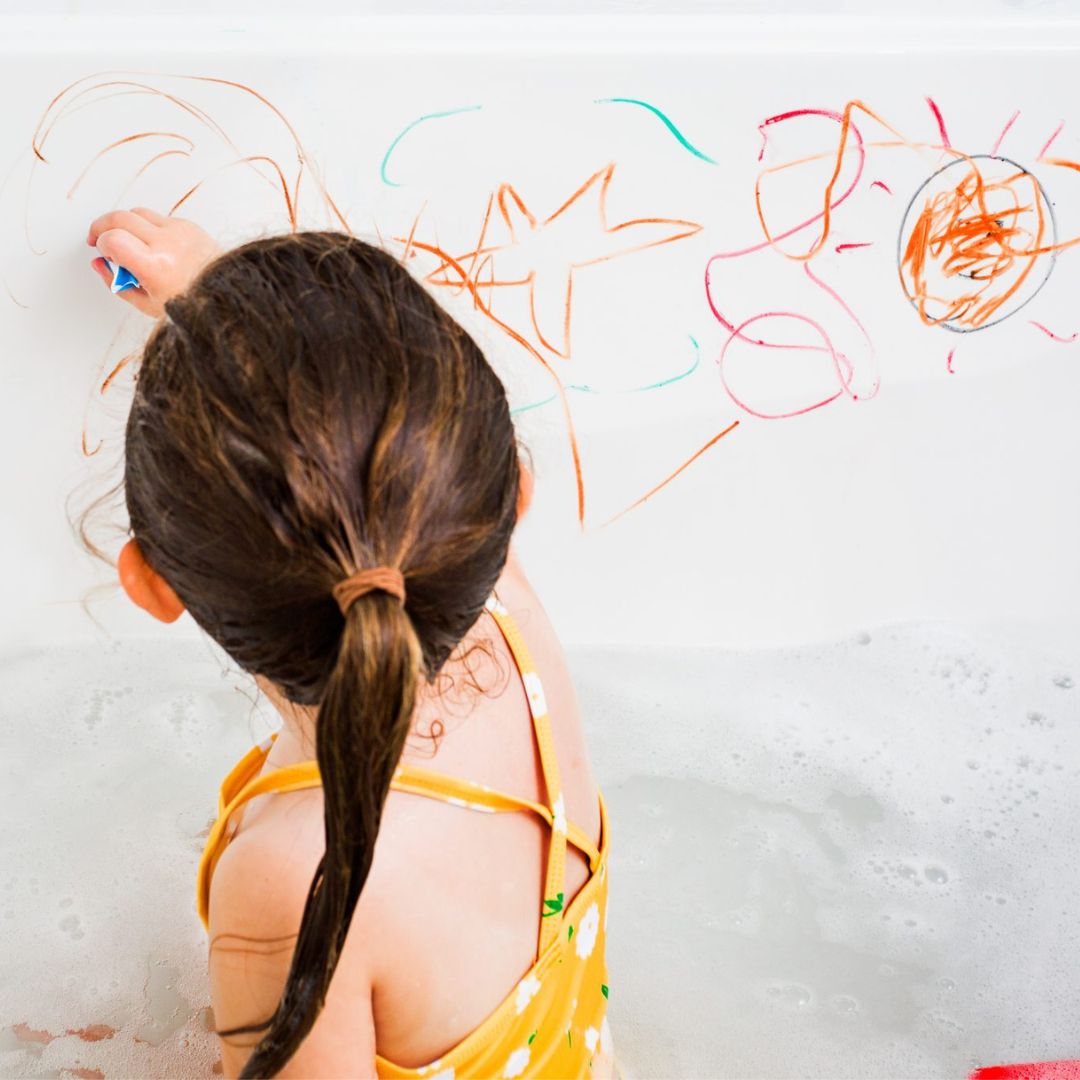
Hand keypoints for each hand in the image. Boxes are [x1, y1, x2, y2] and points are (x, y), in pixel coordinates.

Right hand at [87, 208, 220, 317]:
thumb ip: (116, 283)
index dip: (102, 245)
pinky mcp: (189, 226)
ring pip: (138, 213)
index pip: (113, 240)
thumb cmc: (192, 305)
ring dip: (124, 223)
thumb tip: (99, 263)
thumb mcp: (147, 304)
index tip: (102, 253)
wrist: (226, 296)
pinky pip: (159, 218)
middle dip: (102, 226)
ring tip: (124, 241)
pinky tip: (150, 244)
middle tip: (98, 238)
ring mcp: (180, 231)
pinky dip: (148, 227)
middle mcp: (168, 244)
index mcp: (156, 266)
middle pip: (120, 218)